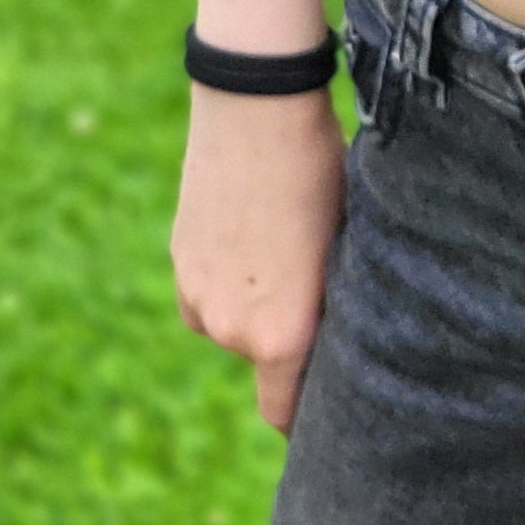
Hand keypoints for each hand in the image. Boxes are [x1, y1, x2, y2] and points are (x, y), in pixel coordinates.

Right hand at [172, 87, 346, 431]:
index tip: (323, 403)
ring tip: (284, 248)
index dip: (304, 414)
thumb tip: (339, 331)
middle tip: (316, 289)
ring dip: (252, 307)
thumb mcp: (345, 247)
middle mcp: (232, 331)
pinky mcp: (179, 262)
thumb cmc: (321, 175)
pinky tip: (253, 232)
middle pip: (263, 359)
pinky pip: (207, 293)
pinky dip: (226, 278)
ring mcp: (197, 297)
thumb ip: (332, 306)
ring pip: (232, 324)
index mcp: (282, 337)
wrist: (258, 110)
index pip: (284, 412)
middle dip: (288, 337)